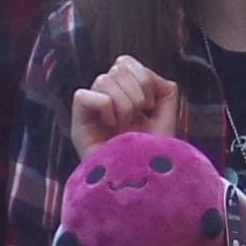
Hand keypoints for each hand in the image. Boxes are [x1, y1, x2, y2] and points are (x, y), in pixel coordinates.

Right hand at [71, 56, 189, 153]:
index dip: (143, 78)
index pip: (125, 62)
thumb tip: (152, 76)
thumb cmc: (153, 155)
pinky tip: (111, 126)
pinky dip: (104, 107)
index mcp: (124, 94)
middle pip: (117, 68)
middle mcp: (106, 99)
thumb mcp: (167, 118)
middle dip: (137, 93)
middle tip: (138, 119)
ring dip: (124, 104)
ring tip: (125, 126)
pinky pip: (84, 95)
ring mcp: (91, 111)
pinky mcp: (79, 123)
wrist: (144, 183)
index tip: (150, 106)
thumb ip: (164, 90)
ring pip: (104, 79)